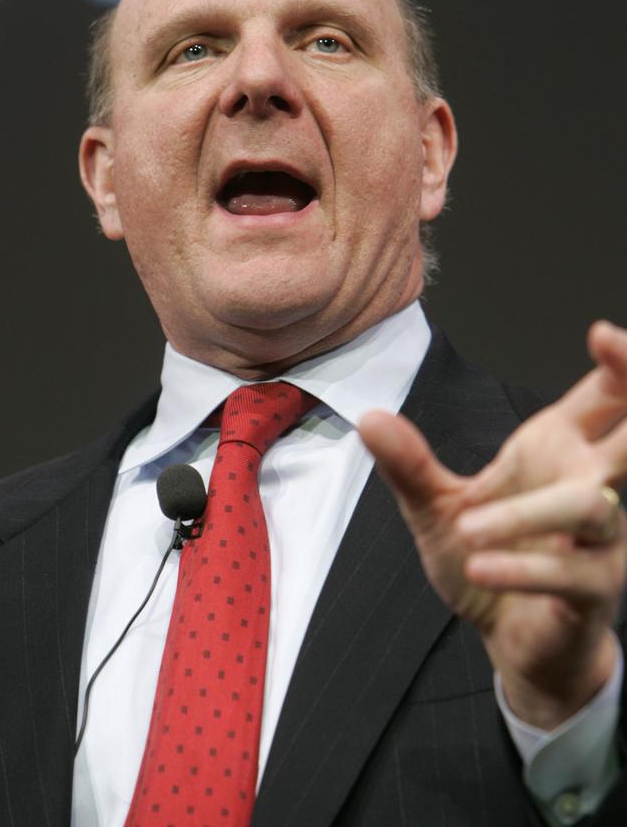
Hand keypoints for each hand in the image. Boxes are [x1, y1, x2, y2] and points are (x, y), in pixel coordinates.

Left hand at [359, 321, 626, 729]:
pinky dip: (523, 568)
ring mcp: (600, 540)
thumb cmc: (487, 561)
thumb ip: (410, 465)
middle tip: (614, 353)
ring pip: (588, 507)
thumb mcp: (435, 510)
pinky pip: (572, 572)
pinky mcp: (594, 589)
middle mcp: (590, 486)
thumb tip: (369, 417)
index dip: (615, 363)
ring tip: (467, 530)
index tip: (601, 332)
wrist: (508, 639)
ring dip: (525, 515)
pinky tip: (480, 568)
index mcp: (558, 452)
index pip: (603, 397)